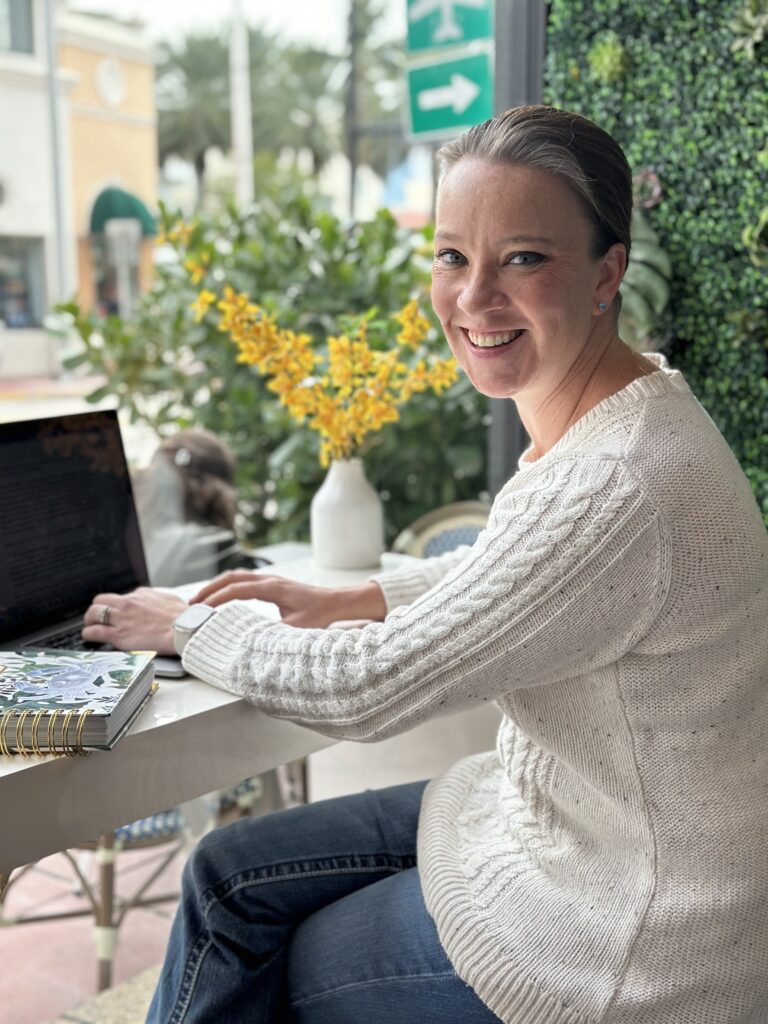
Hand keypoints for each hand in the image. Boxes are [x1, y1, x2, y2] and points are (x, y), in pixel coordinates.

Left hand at [83, 587, 187, 654]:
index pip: (120, 597)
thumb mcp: (168, 599)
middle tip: (96, 618)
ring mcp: (121, 618)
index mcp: (141, 594)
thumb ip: (156, 599)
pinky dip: (89, 634)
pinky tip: (89, 637)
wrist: (184, 629)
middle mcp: (128, 603)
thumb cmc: (182, 617)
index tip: (115, 612)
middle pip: (100, 601)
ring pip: (93, 614)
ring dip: (89, 620)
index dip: (115, 605)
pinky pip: (95, 632)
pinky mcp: (119, 635)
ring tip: (90, 627)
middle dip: (96, 609)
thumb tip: (154, 601)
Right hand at [190, 572, 385, 628]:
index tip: (201, 610)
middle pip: (232, 577)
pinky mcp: (273, 585)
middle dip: (210, 589)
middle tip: (191, 604)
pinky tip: (223, 599)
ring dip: (218, 587)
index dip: (217, 599)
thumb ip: (275, 634)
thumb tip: (253, 644)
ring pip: (237, 577)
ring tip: (201, 602)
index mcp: (273, 588)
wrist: (337, 602)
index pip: (237, 589)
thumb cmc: (320, 615)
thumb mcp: (297, 629)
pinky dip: (229, 587)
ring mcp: (271, 580)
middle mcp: (269, 580)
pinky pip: (245, 581)